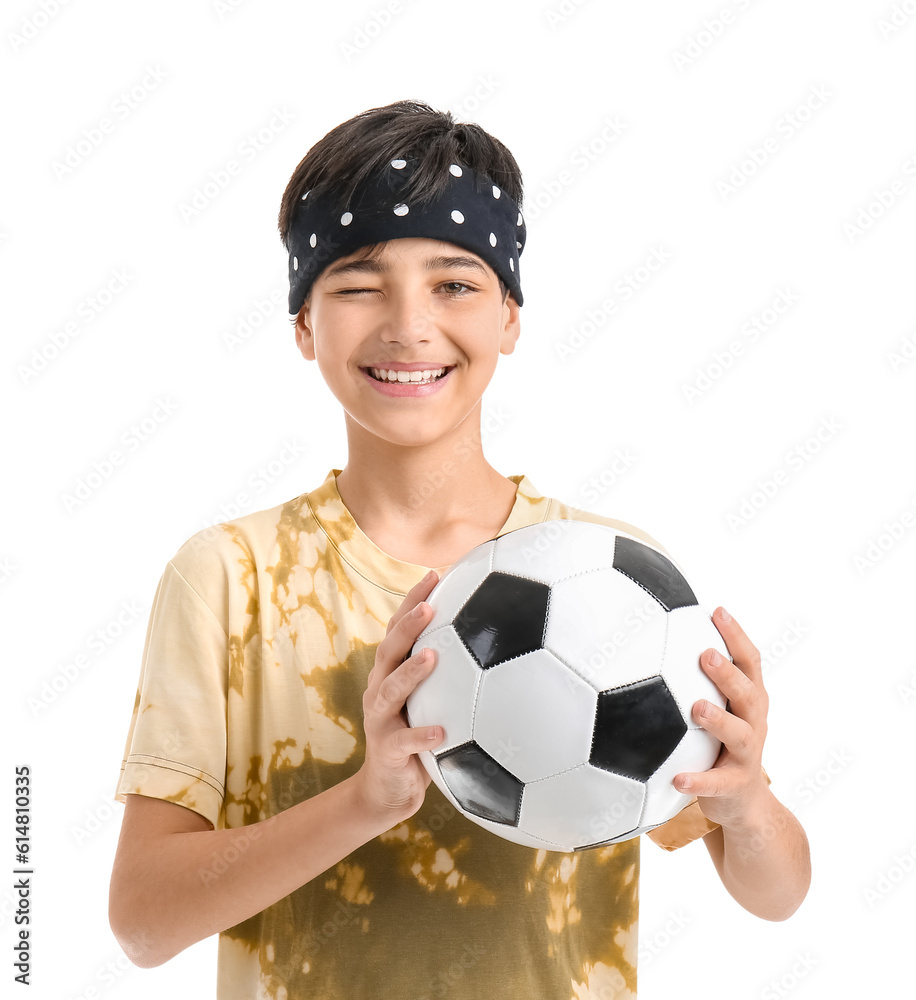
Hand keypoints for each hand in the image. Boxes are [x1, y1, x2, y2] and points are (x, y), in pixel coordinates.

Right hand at [355, 570, 444, 824]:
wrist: (388, 789)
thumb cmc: (418, 737)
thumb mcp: (431, 701)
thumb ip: (449, 674)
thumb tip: (494, 640)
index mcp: (391, 673)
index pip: (398, 628)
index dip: (413, 600)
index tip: (435, 573)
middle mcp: (380, 689)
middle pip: (389, 649)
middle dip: (408, 624)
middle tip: (431, 604)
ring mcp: (380, 719)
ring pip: (391, 689)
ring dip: (411, 671)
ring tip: (432, 656)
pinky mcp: (388, 750)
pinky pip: (406, 741)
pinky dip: (422, 735)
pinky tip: (442, 731)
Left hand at [674, 607, 770, 828]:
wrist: (745, 805)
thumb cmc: (722, 744)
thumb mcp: (720, 709)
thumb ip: (698, 680)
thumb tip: (660, 635)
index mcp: (750, 700)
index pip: (750, 662)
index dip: (737, 636)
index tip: (718, 611)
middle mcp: (754, 723)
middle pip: (747, 693)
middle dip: (727, 674)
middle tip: (705, 655)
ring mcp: (747, 755)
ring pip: (739, 734)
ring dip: (718, 720)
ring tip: (697, 708)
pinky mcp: (734, 786)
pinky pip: (716, 783)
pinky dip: (698, 780)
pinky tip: (677, 778)